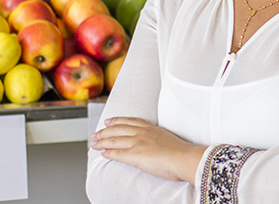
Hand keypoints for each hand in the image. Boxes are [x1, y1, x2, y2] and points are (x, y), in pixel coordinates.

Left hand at [90, 117, 206, 184]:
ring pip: (114, 140)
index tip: (109, 121)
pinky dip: (108, 152)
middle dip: (105, 131)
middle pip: (118, 129)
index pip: (130, 121)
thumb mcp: (169, 139)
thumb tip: (155, 145)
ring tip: (94, 143)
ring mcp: (138, 143)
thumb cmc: (181, 152)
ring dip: (102, 141)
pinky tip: (102, 153)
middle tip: (96, 133)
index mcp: (151, 128)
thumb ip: (158, 139)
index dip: (117, 120)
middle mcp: (142, 133)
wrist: (184, 157)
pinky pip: (117, 153)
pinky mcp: (135, 155)